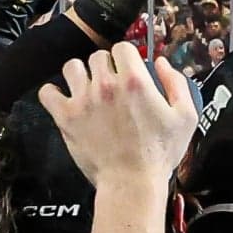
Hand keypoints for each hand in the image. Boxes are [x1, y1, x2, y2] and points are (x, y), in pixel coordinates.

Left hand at [41, 43, 197, 189]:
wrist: (132, 183)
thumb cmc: (159, 154)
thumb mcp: (185, 117)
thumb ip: (176, 83)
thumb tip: (160, 62)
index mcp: (134, 81)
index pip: (123, 48)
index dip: (127, 57)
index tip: (128, 69)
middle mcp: (106, 86)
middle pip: (97, 57)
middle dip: (106, 66)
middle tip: (111, 84)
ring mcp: (83, 101)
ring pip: (72, 68)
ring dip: (81, 74)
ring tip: (87, 88)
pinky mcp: (66, 118)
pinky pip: (48, 92)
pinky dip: (53, 93)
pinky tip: (64, 98)